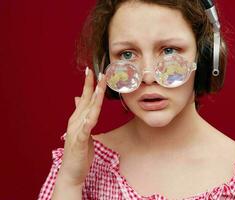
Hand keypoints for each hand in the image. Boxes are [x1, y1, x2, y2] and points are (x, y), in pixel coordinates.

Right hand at [57, 67, 105, 186]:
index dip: (89, 84)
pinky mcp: (79, 142)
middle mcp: (76, 122)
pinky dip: (88, 122)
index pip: (85, 98)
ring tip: (100, 88)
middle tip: (100, 73)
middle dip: (94, 86)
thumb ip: (82, 114)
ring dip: (94, 99)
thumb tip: (79, 99)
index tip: (92, 71)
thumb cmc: (79, 151)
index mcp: (78, 119)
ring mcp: (77, 131)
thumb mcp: (81, 129)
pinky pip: (85, 130)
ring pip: (88, 112)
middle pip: (87, 101)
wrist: (71, 172)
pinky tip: (91, 116)